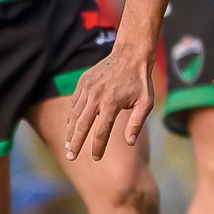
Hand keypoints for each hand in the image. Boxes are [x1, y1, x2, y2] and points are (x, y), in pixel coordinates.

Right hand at [64, 41, 153, 160]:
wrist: (130, 55)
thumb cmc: (140, 82)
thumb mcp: (145, 103)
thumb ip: (137, 123)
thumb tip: (130, 142)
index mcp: (111, 104)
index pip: (101, 132)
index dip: (98, 147)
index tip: (96, 158)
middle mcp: (96, 96)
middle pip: (81, 125)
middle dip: (75, 143)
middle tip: (70, 156)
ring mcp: (87, 88)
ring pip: (74, 114)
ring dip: (70, 131)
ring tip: (68, 145)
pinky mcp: (83, 82)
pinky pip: (74, 102)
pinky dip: (72, 116)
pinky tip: (71, 126)